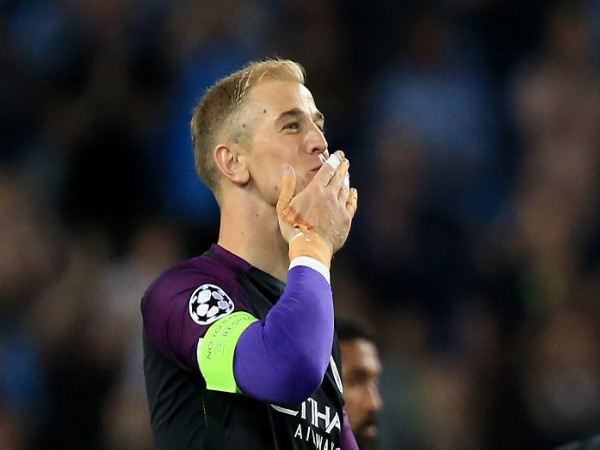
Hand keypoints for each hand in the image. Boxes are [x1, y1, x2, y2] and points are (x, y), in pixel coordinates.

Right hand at [276, 151, 357, 265]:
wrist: (310, 247)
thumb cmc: (293, 228)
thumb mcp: (284, 206)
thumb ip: (287, 185)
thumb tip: (286, 167)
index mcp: (315, 190)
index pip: (327, 170)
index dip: (333, 160)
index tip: (337, 154)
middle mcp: (330, 195)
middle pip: (339, 177)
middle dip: (342, 166)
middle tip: (345, 159)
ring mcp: (339, 207)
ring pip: (345, 188)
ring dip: (346, 179)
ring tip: (347, 172)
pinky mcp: (345, 219)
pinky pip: (351, 204)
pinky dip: (352, 196)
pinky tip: (352, 192)